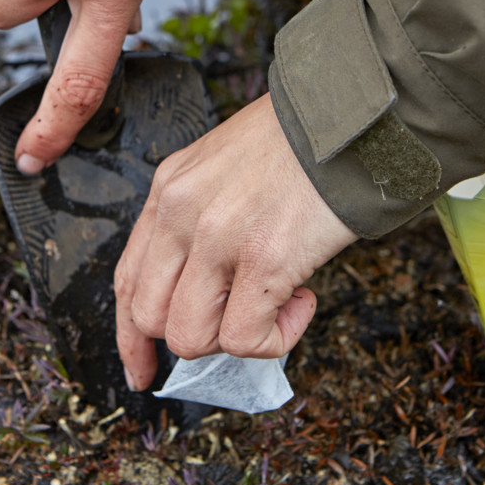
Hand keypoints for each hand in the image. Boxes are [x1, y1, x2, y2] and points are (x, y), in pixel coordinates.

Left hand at [115, 94, 358, 390]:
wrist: (357, 116)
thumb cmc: (306, 141)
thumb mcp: (228, 166)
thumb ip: (204, 219)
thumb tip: (210, 286)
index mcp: (170, 188)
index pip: (127, 279)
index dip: (131, 336)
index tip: (142, 369)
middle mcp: (180, 211)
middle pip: (150, 317)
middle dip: (197, 334)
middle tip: (242, 322)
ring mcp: (216, 235)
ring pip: (190, 336)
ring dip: (237, 336)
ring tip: (280, 301)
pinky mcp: (263, 258)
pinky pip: (245, 337)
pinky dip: (276, 338)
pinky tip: (303, 300)